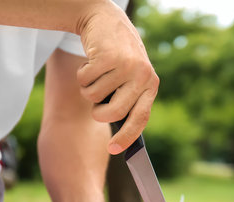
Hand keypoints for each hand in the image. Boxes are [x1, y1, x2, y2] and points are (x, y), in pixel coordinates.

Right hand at [76, 0, 158, 154]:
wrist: (105, 21)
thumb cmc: (117, 58)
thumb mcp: (131, 79)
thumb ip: (129, 102)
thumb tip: (122, 140)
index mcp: (151, 85)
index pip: (140, 119)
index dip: (126, 137)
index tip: (113, 149)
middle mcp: (143, 76)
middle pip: (112, 113)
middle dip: (98, 112)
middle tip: (97, 101)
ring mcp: (126, 66)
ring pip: (94, 96)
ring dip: (88, 87)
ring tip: (98, 72)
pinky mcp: (108, 57)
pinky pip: (84, 81)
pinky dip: (82, 74)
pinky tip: (92, 61)